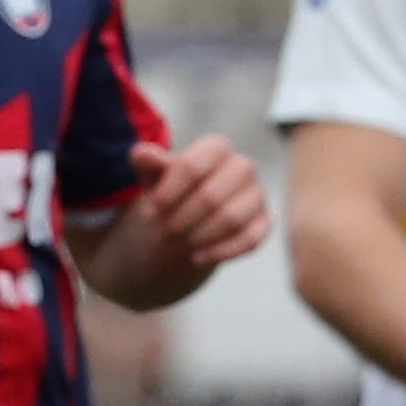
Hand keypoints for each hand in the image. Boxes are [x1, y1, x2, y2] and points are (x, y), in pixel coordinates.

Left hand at [129, 136, 271, 267]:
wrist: (190, 215)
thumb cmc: (172, 190)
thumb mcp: (153, 176)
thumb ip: (147, 163)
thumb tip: (140, 153)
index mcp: (217, 148)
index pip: (192, 167)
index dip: (167, 194)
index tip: (148, 213)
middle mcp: (243, 167)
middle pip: (211, 196)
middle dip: (181, 219)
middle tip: (161, 234)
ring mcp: (257, 194)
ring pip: (232, 219)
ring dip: (198, 236)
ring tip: (177, 244)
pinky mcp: (264, 222)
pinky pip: (250, 239)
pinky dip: (220, 252)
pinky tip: (196, 257)